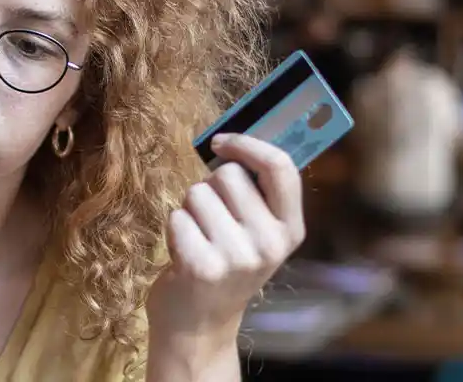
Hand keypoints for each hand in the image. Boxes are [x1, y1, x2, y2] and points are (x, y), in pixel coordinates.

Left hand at [146, 134, 305, 378]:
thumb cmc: (223, 267)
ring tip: (197, 240)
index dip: (249, 144)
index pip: (281, 167)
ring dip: (189, 210)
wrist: (199, 327)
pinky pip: (176, 216)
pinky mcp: (201, 267)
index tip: (222, 141)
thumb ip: (257, 191)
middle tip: (211, 223)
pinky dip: (173, 230)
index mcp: (289, 230)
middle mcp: (269, 244)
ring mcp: (237, 258)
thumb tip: (237, 136)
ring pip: (197, 193)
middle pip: (228, 174)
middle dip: (210, 188)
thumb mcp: (256, 234)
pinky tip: (182, 255)